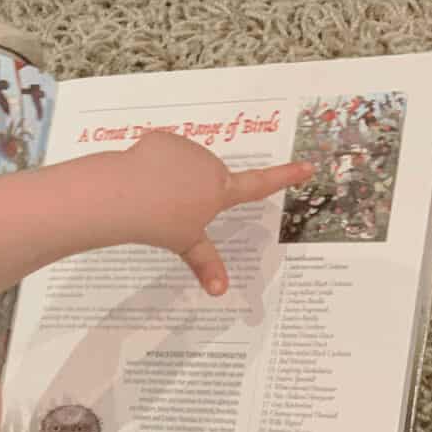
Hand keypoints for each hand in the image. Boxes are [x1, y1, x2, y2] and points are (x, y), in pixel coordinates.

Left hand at [121, 131, 313, 295]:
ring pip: (184, 165)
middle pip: (207, 179)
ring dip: (174, 178)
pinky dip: (154, 165)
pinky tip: (142, 178)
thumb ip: (205, 263)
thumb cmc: (159, 222)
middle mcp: (209, 165)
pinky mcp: (164, 139)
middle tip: (171, 209)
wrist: (124, 195)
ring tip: (154, 196)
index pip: (259, 185)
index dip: (285, 177)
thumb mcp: (185, 245)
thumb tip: (220, 291)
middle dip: (194, 190)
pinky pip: (161, 154)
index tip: (308, 166)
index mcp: (220, 191)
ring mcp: (187, 149)